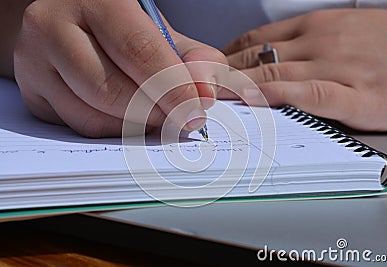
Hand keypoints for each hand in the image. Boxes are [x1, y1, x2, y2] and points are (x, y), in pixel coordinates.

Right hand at [14, 0, 225, 136]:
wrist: (69, 23)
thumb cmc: (119, 28)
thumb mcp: (158, 31)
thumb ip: (192, 58)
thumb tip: (205, 94)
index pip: (139, 51)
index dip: (173, 89)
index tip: (195, 113)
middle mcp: (52, 25)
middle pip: (111, 90)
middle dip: (155, 113)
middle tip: (179, 119)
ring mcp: (34, 62)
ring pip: (93, 117)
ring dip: (134, 126)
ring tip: (154, 115)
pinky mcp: (31, 93)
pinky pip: (78, 126)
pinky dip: (111, 129)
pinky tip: (125, 116)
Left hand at [222, 9, 386, 130]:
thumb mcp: (344, 31)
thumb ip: (307, 44)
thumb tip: (272, 58)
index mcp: (317, 26)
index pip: (255, 40)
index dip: (226, 57)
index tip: (209, 71)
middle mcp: (320, 42)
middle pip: (256, 58)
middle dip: (222, 75)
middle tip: (197, 89)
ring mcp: (337, 67)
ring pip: (274, 75)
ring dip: (237, 88)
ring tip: (210, 99)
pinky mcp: (356, 94)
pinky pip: (308, 95)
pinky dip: (277, 99)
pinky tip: (257, 104)